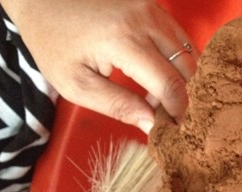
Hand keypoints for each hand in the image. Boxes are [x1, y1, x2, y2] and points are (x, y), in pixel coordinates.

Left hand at [0, 0, 197, 132]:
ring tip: (157, 96)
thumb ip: (117, 106)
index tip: (173, 129)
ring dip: (181, 79)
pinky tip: (157, 74)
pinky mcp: (153, 4)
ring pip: (189, 53)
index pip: (170, 85)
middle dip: (182, 97)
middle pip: (187, 68)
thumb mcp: (76, 84)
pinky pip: (180, 39)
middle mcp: (145, 20)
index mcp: (124, 40)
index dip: (177, 112)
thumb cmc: (52, 42)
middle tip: (163, 115)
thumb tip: (152, 125)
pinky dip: (177, 61)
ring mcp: (152, 8)